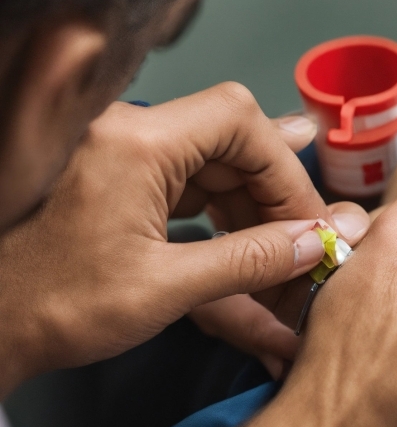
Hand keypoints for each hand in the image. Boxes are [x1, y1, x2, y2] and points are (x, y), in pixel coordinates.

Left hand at [0, 85, 351, 393]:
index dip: (284, 168)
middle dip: (272, 196)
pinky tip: (245, 244)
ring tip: (277, 259)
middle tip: (300, 246)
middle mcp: (129, 135)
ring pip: (215, 163)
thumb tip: (308, 244)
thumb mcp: (166, 287)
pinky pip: (191, 182)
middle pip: (232, 141)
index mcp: (135, 144)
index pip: (238, 121)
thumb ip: (248, 260)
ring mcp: (125, 155)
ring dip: (252, 209)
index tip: (305, 219)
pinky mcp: (124, 179)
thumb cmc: (57, 305)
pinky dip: (223, 214)